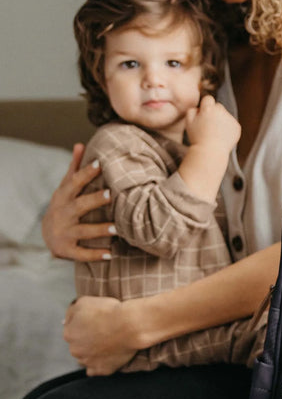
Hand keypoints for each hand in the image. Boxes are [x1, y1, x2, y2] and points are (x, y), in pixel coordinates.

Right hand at [42, 143, 114, 260]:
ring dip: (100, 230)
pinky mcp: (66, 250)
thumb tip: (80, 143)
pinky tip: (110, 254)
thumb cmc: (64, 206)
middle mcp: (62, 214)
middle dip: (94, 201)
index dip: (86, 173)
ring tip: (117, 228)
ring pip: (82, 231)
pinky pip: (81, 254)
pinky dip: (95, 255)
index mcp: (63, 197)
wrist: (47, 236)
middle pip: (78, 206)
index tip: (100, 164)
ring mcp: (63, 233)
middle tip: (111, 195)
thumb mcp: (66, 188)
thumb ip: (74, 168)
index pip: (74, 183)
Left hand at [64, 296, 137, 375]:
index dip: (84, 326)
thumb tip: (66, 320)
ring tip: (107, 344)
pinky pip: (96, 371)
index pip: (72, 330)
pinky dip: (100, 365)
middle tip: (102, 332)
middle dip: (87, 340)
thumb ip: (71, 311)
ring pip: (85, 358)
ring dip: (92, 353)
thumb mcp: (85, 301)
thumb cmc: (109, 312)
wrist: (130, 324)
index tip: (95, 322)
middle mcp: (75, 350)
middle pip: (78, 346)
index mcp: (69, 334)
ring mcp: (88, 361)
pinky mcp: (102, 369)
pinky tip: (106, 358)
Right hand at [185, 95, 240, 154]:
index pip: (208, 99)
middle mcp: (221, 111)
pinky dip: (228, 129)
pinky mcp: (237, 127)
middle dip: (214, 113)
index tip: (204, 114)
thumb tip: (199, 107)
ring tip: (215, 133)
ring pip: (226, 115)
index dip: (205, 106)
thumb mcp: (188, 122)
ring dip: (222, 121)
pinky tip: (222, 137)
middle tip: (209, 126)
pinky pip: (232, 124)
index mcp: (208, 108)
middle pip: (218, 106)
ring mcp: (230, 119)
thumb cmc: (198, 138)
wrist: (211, 152)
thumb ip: (192, 110)